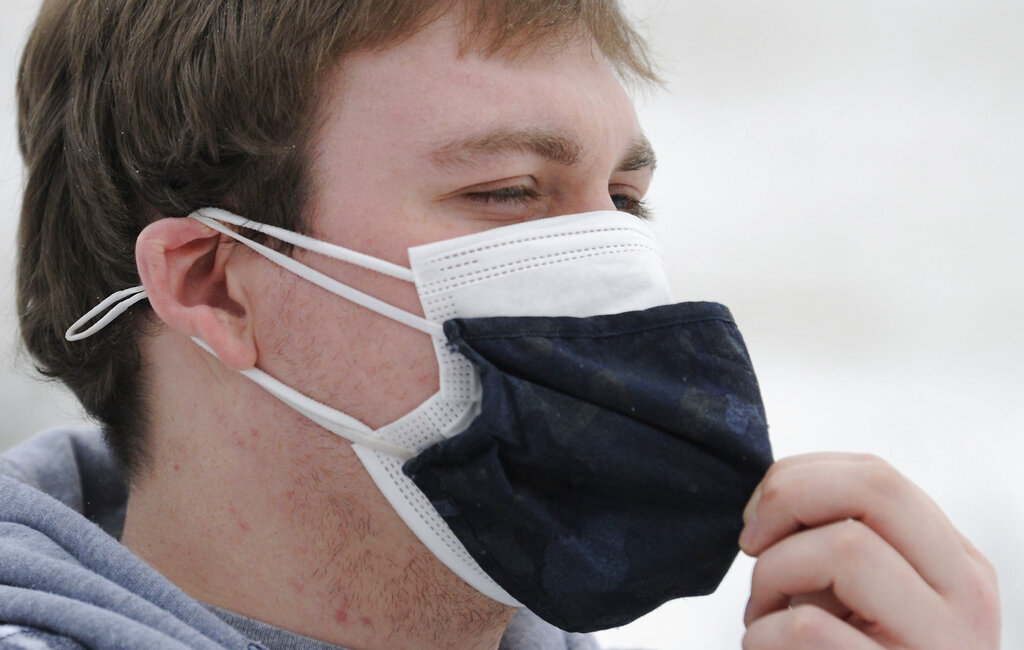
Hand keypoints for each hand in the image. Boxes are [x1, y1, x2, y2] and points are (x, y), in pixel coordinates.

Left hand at [739, 453, 999, 648]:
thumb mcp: (862, 598)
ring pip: (845, 549)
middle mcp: (967, 598)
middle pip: (875, 486)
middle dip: (789, 497)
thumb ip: (839, 542)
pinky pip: (810, 629)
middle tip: (751, 543)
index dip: (798, 477)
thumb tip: (769, 497)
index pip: (877, 474)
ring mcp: (942, 647)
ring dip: (773, 575)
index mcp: (956, 565)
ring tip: (764, 616)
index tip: (756, 516)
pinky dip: (764, 635)